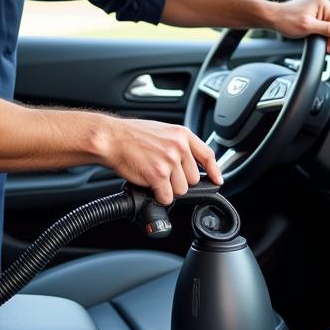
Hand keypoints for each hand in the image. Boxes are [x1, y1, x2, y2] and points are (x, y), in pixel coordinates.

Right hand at [98, 117, 221, 205]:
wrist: (111, 138)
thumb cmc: (132, 136)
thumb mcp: (162, 131)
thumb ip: (178, 145)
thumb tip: (190, 163)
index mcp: (182, 134)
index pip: (207, 155)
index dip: (214, 171)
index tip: (217, 180)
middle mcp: (179, 146)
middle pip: (193, 179)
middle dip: (179, 181)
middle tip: (163, 174)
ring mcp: (169, 161)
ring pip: (181, 190)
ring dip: (168, 189)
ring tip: (153, 176)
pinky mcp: (158, 175)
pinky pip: (167, 197)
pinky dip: (159, 196)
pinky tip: (149, 185)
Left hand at [268, 0, 329, 53]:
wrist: (274, 17)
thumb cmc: (286, 20)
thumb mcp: (308, 27)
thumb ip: (326, 29)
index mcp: (322, 1)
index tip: (328, 48)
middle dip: (327, 35)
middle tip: (321, 44)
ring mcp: (317, 3)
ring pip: (327, 23)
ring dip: (322, 32)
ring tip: (312, 36)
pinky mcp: (313, 8)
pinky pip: (321, 20)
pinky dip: (318, 28)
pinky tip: (311, 32)